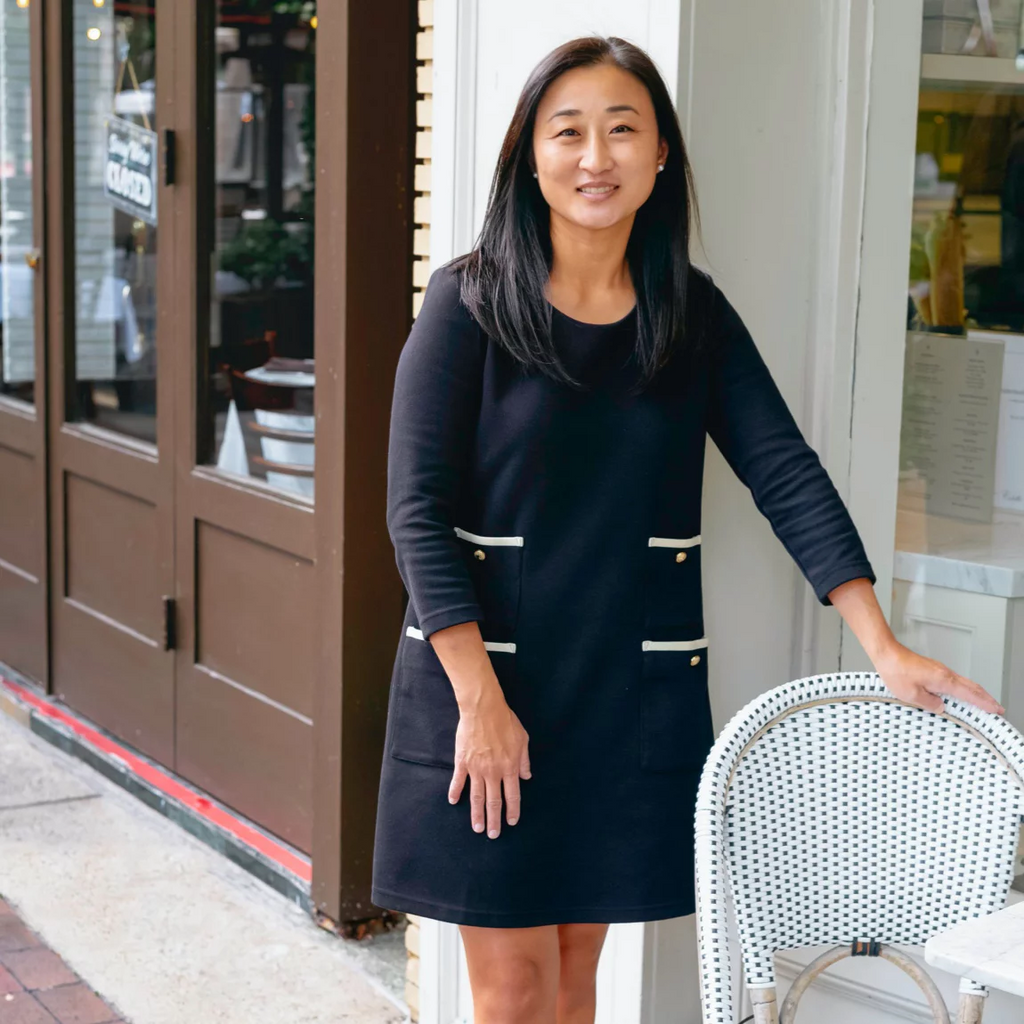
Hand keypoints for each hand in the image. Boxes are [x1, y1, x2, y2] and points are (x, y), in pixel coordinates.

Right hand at [448, 694, 530, 838]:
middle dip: (494, 820)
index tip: (511, 823)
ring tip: (477, 828)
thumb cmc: (506, 722)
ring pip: (476, 796)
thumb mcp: (523, 740)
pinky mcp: (462, 762)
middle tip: (493, 835)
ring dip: (477, 814)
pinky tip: (453, 802)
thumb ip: (524, 760)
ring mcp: (476, 768)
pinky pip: (458, 780)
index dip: (512, 811)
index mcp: (509, 768)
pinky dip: (455, 792)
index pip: (512, 795)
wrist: (484, 709)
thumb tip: (526, 777)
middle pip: (494, 801)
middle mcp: (493, 772)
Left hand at [874, 640, 1004, 715]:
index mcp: (943, 680)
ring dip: (976, 692)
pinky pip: (954, 680)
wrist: (887, 653)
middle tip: (996, 708)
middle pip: (971, 686)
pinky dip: (964, 687)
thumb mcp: (911, 695)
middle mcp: (945, 673)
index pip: (970, 694)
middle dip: (986, 697)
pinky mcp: (933, 669)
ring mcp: (940, 669)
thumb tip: (942, 708)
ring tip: (984, 702)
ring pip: (964, 682)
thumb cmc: (896, 672)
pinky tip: (962, 692)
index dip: (984, 703)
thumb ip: (930, 704)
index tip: (995, 710)